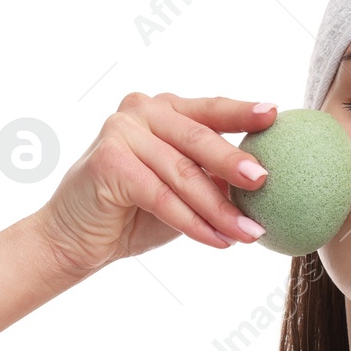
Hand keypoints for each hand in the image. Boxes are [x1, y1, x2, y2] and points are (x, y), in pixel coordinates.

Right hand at [33, 92, 275, 275]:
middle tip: (266, 181)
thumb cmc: (133, 214)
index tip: (275, 116)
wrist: (76, 239)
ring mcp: (121, 130)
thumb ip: (212, 178)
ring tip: (248, 232)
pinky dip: (192, 223)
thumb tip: (264, 182)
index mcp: (164, 109)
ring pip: (183, 173)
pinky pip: (162, 196)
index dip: (243, 113)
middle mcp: (142, 111)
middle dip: (235, 164)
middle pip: (199, 138)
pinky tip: (216, 241)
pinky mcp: (109, 160)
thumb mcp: (182, 191)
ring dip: (219, 208)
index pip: (210, 110)